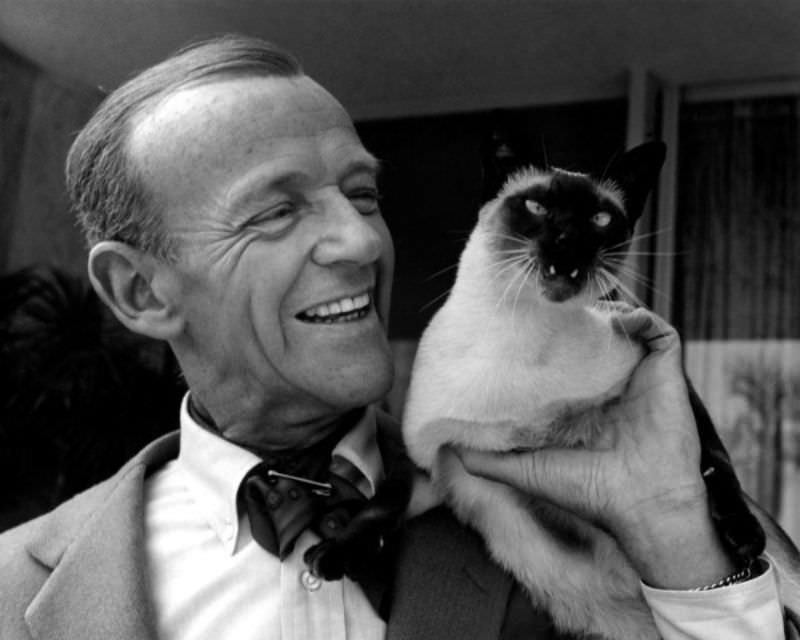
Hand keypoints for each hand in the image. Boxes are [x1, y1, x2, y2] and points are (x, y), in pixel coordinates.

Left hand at [458, 308, 735, 587]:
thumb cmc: (590, 492)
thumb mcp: (526, 471)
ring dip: (609, 310)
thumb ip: (487, 460)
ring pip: (629, 327)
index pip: (568, 362)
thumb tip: (446, 448)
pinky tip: (619, 318)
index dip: (550, 341)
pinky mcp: (668, 373)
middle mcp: (614, 387)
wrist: (642, 505)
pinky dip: (643, 318)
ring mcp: (641, 378)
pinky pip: (662, 333)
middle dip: (580, 317)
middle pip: (598, 338)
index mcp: (586, 404)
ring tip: (585, 303)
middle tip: (556, 304)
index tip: (523, 324)